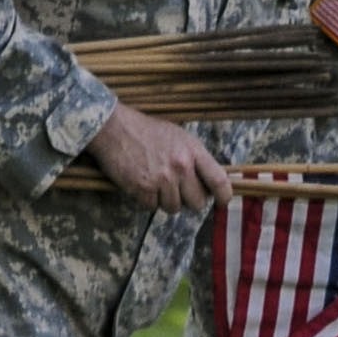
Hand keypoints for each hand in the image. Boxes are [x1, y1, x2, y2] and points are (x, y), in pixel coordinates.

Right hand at [85, 104, 230, 212]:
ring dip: (165, 201)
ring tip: (155, 183)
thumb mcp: (178, 137)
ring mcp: (162, 179)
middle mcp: (181, 166)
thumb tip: (208, 182)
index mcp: (192, 151)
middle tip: (178, 191)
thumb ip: (194, 158)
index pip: (218, 180)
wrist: (114, 128)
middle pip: (197, 203)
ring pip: (173, 208)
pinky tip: (141, 184)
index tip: (222, 202)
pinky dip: (146, 200)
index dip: (224, 196)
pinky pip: (152, 207)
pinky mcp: (143, 189)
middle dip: (188, 201)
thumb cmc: (146, 131)